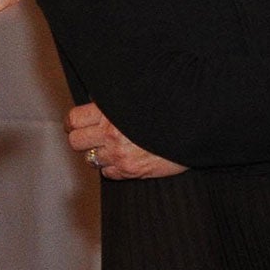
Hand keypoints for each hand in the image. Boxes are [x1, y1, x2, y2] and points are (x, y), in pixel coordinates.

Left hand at [67, 101, 185, 178]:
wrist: (195, 126)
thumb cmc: (170, 108)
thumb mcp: (140, 96)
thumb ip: (117, 100)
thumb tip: (97, 101)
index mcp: (111, 112)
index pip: (74, 119)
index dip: (74, 122)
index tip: (77, 124)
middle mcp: (112, 134)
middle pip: (76, 142)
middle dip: (82, 139)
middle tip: (91, 136)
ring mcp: (120, 155)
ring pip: (91, 160)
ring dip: (99, 154)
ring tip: (112, 147)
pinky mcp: (131, 171)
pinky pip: (108, 174)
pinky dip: (113, 168)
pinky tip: (124, 158)